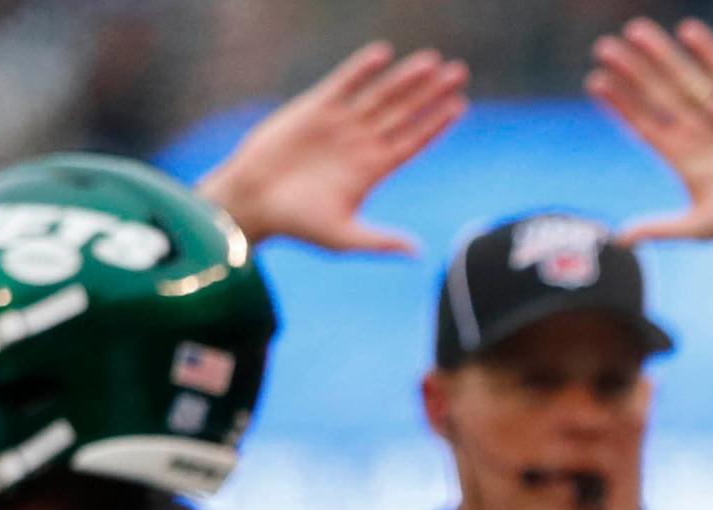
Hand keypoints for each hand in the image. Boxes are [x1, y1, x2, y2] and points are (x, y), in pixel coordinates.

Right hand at [195, 41, 466, 254]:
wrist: (253, 201)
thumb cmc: (297, 224)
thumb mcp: (344, 237)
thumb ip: (380, 241)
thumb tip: (417, 253)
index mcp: (373, 170)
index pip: (414, 141)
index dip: (436, 124)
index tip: (460, 106)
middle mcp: (361, 143)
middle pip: (405, 112)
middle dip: (431, 93)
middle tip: (459, 72)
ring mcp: (340, 123)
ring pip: (381, 95)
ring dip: (406, 78)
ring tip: (432, 61)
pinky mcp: (314, 108)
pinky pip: (343, 84)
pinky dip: (361, 69)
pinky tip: (383, 54)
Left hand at [593, 17, 712, 242]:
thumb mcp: (701, 226)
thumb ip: (662, 228)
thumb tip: (620, 239)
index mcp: (682, 156)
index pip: (643, 124)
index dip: (620, 105)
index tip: (596, 82)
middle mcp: (695, 129)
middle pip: (656, 95)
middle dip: (632, 72)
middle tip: (604, 49)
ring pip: (683, 78)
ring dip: (661, 55)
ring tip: (635, 30)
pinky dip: (707, 53)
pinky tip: (688, 32)